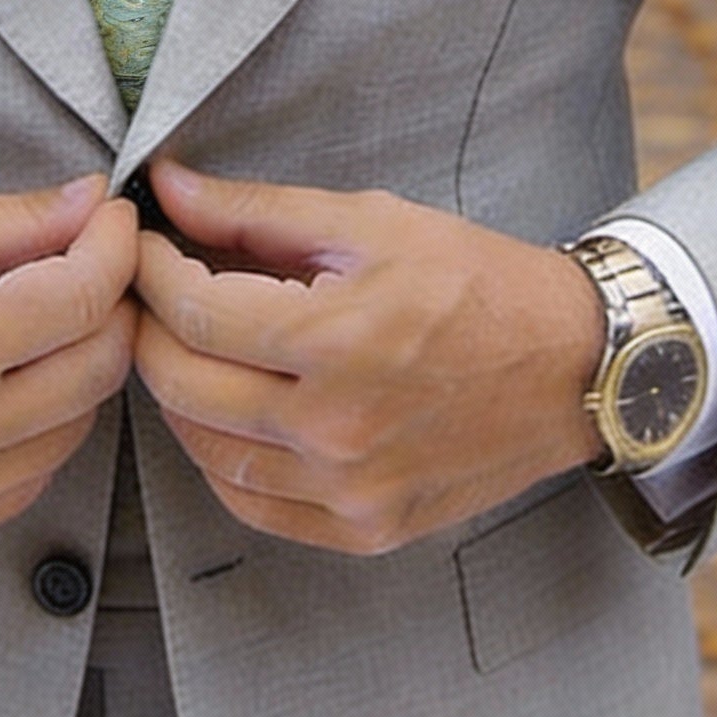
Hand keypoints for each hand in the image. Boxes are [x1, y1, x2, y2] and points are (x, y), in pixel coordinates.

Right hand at [0, 176, 137, 550]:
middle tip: (87, 265)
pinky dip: (42, 421)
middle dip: (110, 304)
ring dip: (78, 364)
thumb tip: (94, 203)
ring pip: (79, 422)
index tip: (111, 221)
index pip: (87, 297)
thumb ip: (17, 220)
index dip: (115, 247)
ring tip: (37, 321)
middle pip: (100, 365)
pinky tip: (5, 380)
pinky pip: (37, 470)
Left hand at [132, 162, 605, 555]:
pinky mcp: (365, 529)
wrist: (574, 367)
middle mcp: (335, 428)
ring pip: (206, 451)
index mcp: (336, 340)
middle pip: (182, 385)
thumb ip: (256, 211)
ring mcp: (349, 491)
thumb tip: (167, 187)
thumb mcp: (370, 221)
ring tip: (190, 345)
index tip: (141, 244)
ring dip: (179, 394)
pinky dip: (222, 458)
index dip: (148, 270)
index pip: (192, 311)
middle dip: (148, 329)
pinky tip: (231, 411)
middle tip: (150, 292)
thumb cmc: (477, 282)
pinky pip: (253, 504)